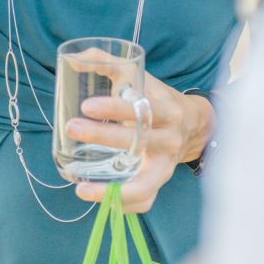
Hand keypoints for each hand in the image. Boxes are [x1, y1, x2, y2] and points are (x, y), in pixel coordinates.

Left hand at [68, 72, 213, 212]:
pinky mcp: (159, 183)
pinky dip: (122, 205)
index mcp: (167, 110)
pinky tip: (97, 198)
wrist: (191, 123)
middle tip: (73, 128)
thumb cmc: (156, 97)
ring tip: (81, 187)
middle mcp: (169, 139)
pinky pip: (144, 201)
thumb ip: (108, 64)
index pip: (141, 110)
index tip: (86, 106)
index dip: (114, 109)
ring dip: (112, 190)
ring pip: (144, 185)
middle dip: (103, 137)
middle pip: (138, 142)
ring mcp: (166, 166)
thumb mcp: (140, 76)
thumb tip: (72, 59)